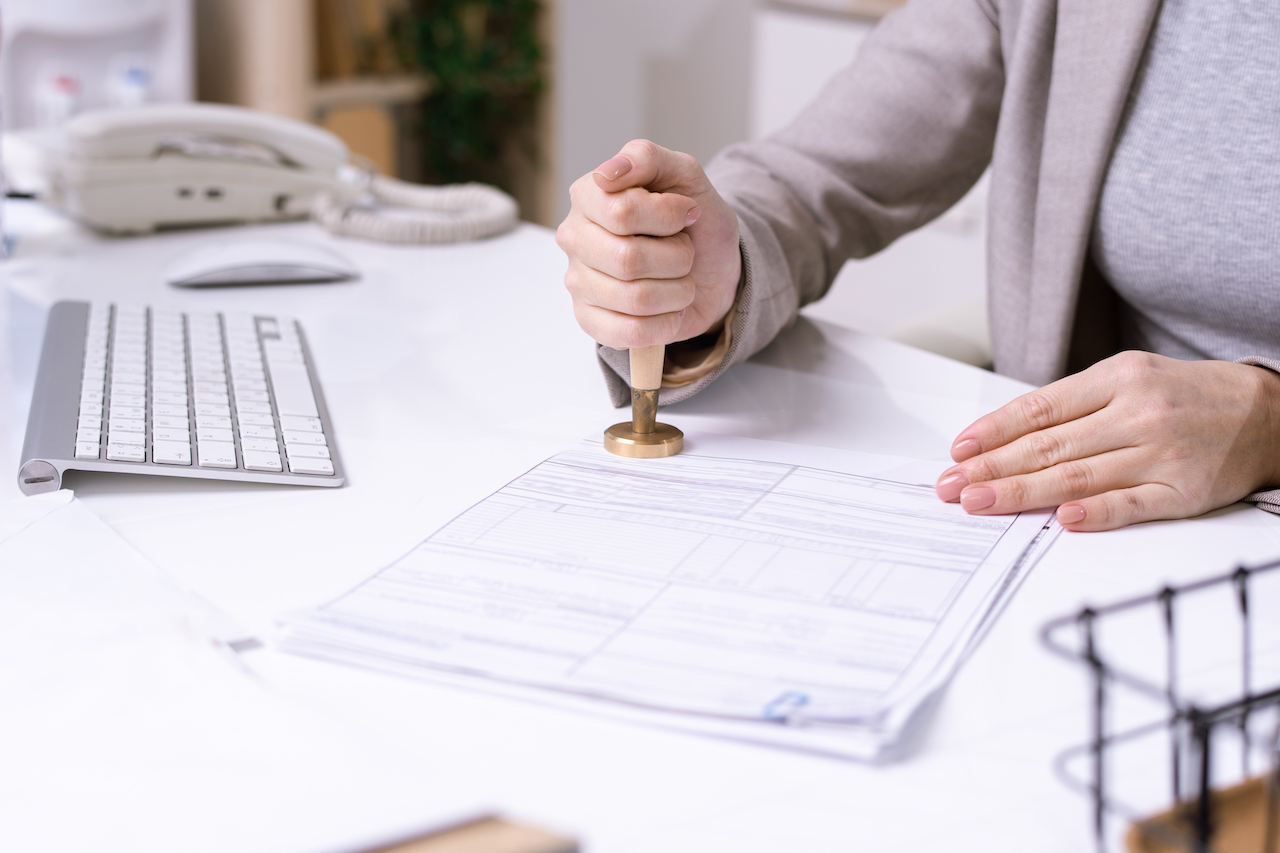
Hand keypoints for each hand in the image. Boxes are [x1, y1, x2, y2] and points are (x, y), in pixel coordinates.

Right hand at [555, 140, 740, 347]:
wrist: (710, 269)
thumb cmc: (693, 223)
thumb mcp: (685, 176)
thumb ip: (647, 159)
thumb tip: (607, 173)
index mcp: (588, 195)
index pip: (622, 212)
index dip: (669, 217)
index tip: (687, 213)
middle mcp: (574, 237)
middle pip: (628, 260)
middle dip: (677, 258)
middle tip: (684, 252)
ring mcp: (577, 281)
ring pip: (635, 299)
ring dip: (677, 292)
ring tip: (679, 281)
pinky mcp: (588, 320)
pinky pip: (629, 333)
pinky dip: (665, 324)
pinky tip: (669, 311)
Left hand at [934, 352, 1279, 530]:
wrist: (1267, 413)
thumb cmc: (1184, 396)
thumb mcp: (1127, 379)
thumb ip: (1072, 406)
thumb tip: (1005, 438)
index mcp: (1118, 379)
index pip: (1040, 409)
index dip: (994, 432)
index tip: (959, 451)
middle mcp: (1137, 413)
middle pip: (1050, 445)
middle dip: (992, 468)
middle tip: (952, 486)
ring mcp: (1161, 453)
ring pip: (1079, 475)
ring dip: (1022, 493)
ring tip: (980, 502)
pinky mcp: (1184, 491)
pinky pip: (1133, 504)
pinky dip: (1096, 513)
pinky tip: (1062, 520)